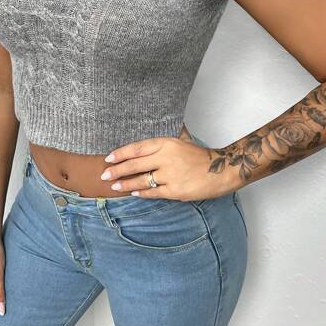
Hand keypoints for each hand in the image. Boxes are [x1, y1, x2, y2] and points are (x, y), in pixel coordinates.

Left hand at [100, 134, 238, 200]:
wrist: (221, 170)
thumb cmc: (200, 156)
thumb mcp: (182, 140)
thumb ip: (166, 138)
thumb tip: (154, 132)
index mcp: (166, 143)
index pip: (137, 148)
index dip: (121, 153)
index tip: (108, 158)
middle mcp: (166, 157)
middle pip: (135, 164)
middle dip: (117, 170)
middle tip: (104, 175)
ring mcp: (170, 174)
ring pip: (141, 180)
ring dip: (125, 183)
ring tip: (114, 185)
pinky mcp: (175, 190)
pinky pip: (153, 192)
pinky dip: (142, 193)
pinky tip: (133, 193)